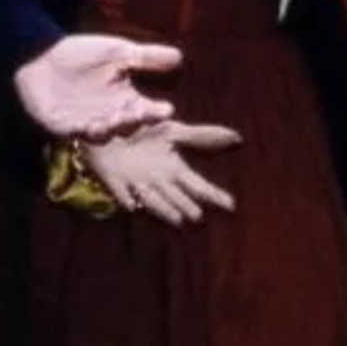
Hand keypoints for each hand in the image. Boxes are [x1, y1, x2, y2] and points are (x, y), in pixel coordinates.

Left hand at [14, 33, 181, 139]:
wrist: (40, 55)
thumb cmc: (79, 53)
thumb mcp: (115, 51)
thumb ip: (145, 57)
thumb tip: (179, 55)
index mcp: (125, 100)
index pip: (148, 111)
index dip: (157, 112)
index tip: (166, 109)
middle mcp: (111, 116)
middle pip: (128, 125)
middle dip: (133, 121)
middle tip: (138, 112)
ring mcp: (88, 124)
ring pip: (104, 134)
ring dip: (108, 128)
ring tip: (111, 120)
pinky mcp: (64, 127)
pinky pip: (76, 133)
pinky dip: (82, 130)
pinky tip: (86, 124)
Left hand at [82, 120, 240, 225]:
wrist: (109, 126)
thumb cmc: (144, 132)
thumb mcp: (173, 131)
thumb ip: (201, 136)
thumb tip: (236, 138)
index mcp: (174, 169)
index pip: (198, 187)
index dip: (214, 196)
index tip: (231, 206)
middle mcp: (158, 181)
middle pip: (177, 196)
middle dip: (186, 206)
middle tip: (198, 216)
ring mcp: (136, 182)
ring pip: (153, 198)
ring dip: (164, 208)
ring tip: (178, 219)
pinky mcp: (114, 180)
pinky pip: (121, 191)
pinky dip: (126, 197)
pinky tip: (132, 204)